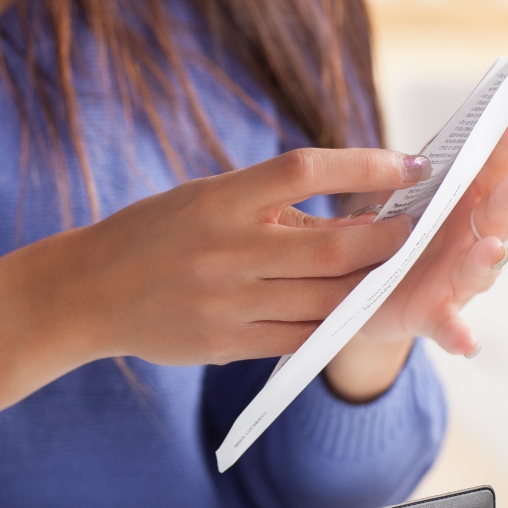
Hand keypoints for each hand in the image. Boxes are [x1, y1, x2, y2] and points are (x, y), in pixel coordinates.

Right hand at [0, 148, 429, 421]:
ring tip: (398, 273)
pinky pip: (300, 338)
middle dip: (389, 238)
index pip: (304, 170)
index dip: (365, 166)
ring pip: (325, 298)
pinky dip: (335, 325)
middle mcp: (225, 249)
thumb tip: (348, 211)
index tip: (409, 165)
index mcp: (218, 200)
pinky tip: (356, 312)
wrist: (88, 293)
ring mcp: (227, 302)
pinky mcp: (225, 343)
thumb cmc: (150, 236)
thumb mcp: (202, 202)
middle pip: (332, 245)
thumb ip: (266, 208)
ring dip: (371, 286)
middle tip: (419, 230)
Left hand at [325, 96, 507, 400]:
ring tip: (491, 247)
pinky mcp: (431, 314)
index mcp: (463, 203)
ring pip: (478, 267)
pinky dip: (458, 334)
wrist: (361, 294)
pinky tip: (467, 342)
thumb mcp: (391, 201)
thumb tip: (419, 156)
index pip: (492, 165)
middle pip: (497, 214)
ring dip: (487, 257)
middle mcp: (470, 239)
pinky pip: (447, 326)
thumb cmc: (386, 236)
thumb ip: (407, 178)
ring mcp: (455, 279)